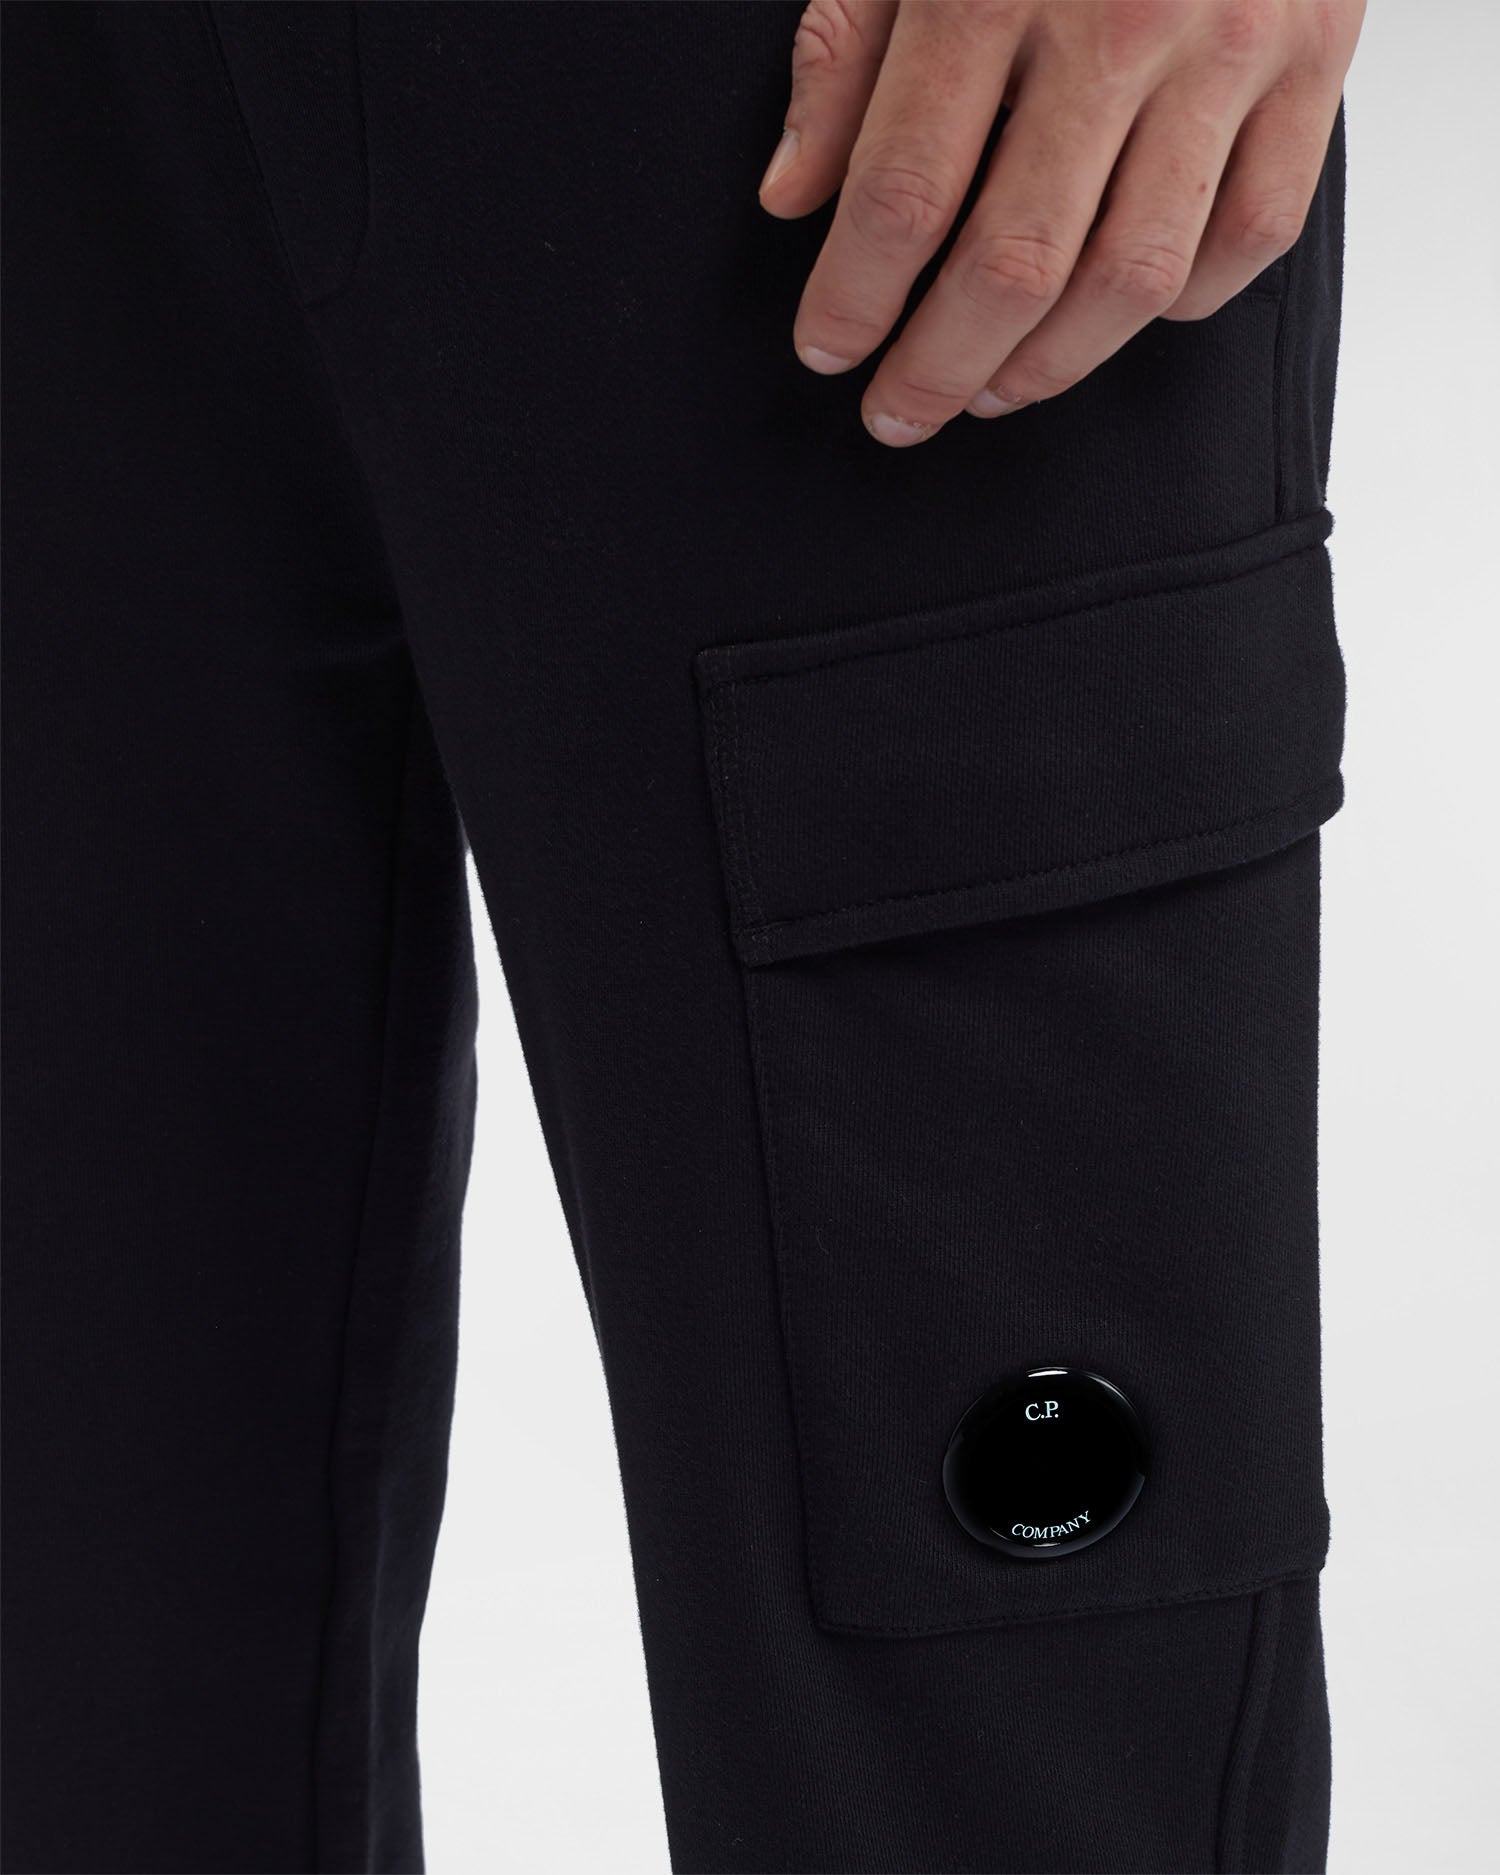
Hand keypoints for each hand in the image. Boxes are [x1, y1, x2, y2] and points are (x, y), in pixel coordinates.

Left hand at [758, 0, 1364, 444]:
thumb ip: (847, 52)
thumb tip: (794, 197)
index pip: (904, 192)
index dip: (854, 297)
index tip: (826, 350)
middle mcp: (1120, 20)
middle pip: (1013, 263)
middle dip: (939, 367)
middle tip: (898, 413)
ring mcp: (1230, 48)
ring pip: (1132, 278)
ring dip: (1049, 365)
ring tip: (991, 390)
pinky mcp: (1315, 64)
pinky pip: (1249, 238)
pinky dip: (1177, 304)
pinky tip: (1110, 316)